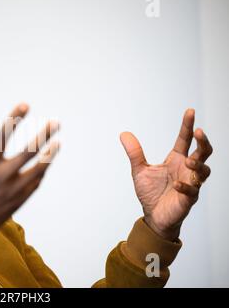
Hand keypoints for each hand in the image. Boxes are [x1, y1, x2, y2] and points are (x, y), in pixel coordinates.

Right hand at [0, 104, 59, 255]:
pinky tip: (45, 164)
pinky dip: (40, 173)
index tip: (25, 105)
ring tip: (58, 142)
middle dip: (43, 135)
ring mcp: (11, 191)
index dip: (14, 119)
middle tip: (55, 123)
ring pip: (37, 170)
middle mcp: (0, 177)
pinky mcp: (17, 202)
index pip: (2, 136)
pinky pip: (34, 184)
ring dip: (49, 155)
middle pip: (28, 152)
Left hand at [120, 109, 212, 240]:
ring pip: (204, 170)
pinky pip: (192, 191)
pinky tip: (177, 185)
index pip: (184, 139)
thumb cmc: (151, 193)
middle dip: (203, 141)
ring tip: (189, 160)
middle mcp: (186, 169)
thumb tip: (124, 134)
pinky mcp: (188, 199)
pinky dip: (185, 187)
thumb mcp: (139, 170)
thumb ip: (135, 153)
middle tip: (198, 132)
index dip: (187, 126)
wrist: (153, 216)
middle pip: (203, 151)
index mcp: (176, 159)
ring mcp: (190, 184)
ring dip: (198, 164)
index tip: (189, 111)